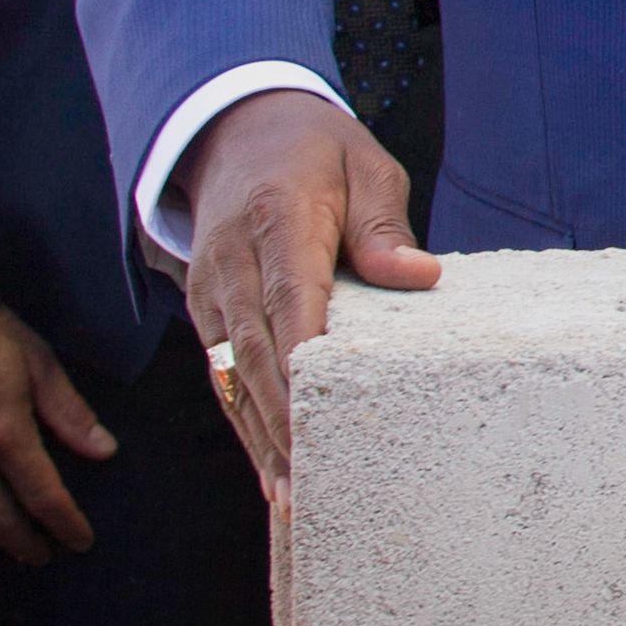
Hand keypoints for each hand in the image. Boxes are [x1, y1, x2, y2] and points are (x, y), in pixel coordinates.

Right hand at [0, 304, 118, 564]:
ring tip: (19, 548)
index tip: (81, 541)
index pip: (42, 496)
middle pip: (0, 520)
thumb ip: (71, 414)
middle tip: (48, 555)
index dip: (65, 524)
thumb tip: (103, 451)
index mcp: (4, 433)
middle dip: (27, 544)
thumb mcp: (41, 365)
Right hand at [177, 91, 441, 496]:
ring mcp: (210, 286)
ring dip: (258, 437)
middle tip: (309, 488)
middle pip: (255, 353)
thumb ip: (384, 227)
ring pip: (231, 374)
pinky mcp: (204, 306)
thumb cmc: (317, 152)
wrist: (237, 126)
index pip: (290, 302)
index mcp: (278, 219)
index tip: (325, 420)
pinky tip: (270, 467)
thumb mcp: (365, 166)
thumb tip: (421, 277)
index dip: (303, 367)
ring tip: (291, 499)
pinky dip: (245, 420)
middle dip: (280, 425)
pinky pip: (221, 371)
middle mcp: (233, 260)